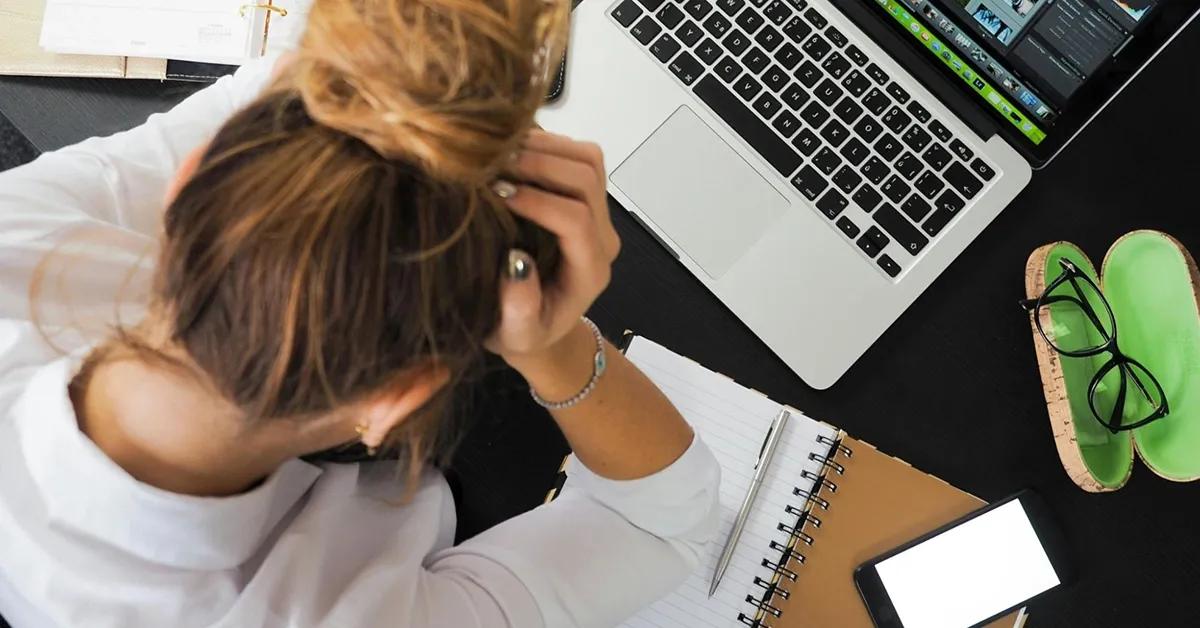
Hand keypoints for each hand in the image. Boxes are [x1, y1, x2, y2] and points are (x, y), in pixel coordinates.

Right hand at [485, 130, 619, 366]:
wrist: (537, 324)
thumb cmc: (523, 332)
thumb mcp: (516, 334)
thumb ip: (519, 308)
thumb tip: (515, 263)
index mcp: (590, 271)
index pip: (577, 220)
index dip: (538, 201)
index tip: (497, 194)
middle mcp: (602, 237)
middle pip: (587, 179)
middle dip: (540, 164)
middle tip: (493, 165)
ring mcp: (597, 212)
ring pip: (588, 158)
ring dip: (544, 147)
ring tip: (499, 153)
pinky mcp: (584, 195)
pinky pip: (577, 154)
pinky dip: (545, 142)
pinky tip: (509, 151)